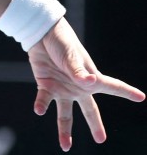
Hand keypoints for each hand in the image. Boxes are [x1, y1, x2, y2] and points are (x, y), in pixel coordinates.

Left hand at [28, 17, 144, 150]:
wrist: (40, 33)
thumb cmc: (61, 42)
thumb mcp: (71, 56)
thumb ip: (79, 72)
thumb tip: (90, 83)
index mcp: (91, 78)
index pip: (113, 87)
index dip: (127, 92)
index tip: (141, 97)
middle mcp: (78, 87)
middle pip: (89, 109)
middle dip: (95, 124)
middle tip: (100, 139)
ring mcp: (62, 88)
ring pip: (65, 114)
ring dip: (64, 130)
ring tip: (65, 147)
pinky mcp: (46, 85)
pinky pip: (44, 100)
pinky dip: (41, 105)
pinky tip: (39, 110)